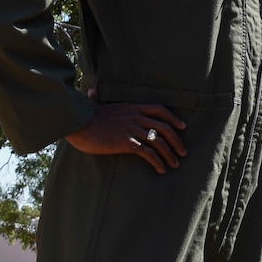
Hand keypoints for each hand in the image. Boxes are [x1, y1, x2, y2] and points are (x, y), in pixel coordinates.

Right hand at [66, 103, 187, 173]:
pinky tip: (161, 169)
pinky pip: (149, 153)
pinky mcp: (128, 143)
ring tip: (175, 165)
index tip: (182, 127)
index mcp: (133, 108)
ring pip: (160, 142)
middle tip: (183, 152)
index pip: (160, 110)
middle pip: (165, 128)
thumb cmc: (83, 117)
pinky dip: (158, 162)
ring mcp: (133, 130)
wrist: (78, 125)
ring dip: (170, 155)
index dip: (173, 118)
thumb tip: (90, 91)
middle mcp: (137, 117)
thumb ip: (95, 99)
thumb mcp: (94, 105)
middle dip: (177, 141)